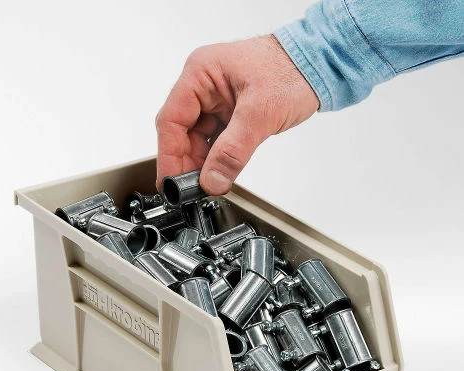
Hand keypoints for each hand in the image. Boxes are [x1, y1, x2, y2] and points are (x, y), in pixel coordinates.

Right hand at [155, 35, 318, 194]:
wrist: (318, 65)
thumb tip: (212, 180)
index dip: (169, 156)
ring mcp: (214, 99)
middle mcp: (202, 85)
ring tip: (208, 182)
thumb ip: (233, 151)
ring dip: (202, 162)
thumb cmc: (293, 71)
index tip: (170, 183)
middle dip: (186, 162)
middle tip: (193, 189)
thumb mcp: (260, 113)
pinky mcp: (228, 111)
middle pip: (181, 132)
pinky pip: (213, 139)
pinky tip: (220, 171)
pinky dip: (215, 157)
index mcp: (200, 73)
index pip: (171, 120)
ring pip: (196, 138)